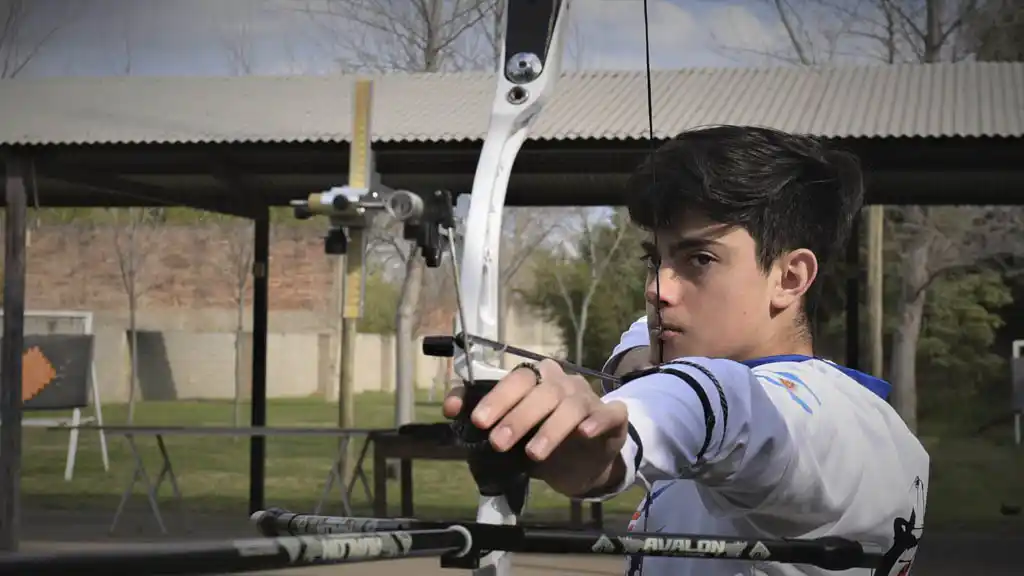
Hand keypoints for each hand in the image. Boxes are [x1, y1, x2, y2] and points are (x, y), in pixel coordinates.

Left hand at [442, 359, 629, 497]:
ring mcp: (589, 399)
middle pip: (543, 390)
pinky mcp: (613, 418)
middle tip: (498, 442)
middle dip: (517, 416)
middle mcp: (564, 384)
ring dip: (550, 428)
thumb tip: (450, 408)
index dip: (497, 397)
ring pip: (571, 405)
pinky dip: (595, 421)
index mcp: (538, 380)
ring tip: (532, 454)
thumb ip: (482, 415)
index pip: (518, 378)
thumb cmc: (542, 437)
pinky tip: (583, 433)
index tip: (477, 421)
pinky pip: (608, 413)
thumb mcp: (511, 428)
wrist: (584, 461)